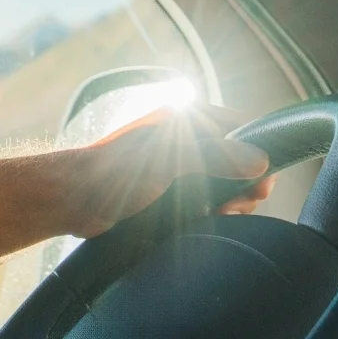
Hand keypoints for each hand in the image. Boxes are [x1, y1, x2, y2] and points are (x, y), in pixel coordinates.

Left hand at [76, 102, 273, 234]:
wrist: (72, 200)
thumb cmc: (113, 172)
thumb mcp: (167, 161)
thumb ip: (214, 158)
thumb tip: (260, 162)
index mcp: (185, 118)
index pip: (239, 126)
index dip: (258, 151)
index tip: (264, 181)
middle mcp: (185, 137)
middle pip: (236, 158)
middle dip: (244, 182)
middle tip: (240, 205)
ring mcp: (178, 165)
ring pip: (223, 181)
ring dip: (230, 199)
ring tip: (223, 214)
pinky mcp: (170, 190)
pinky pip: (205, 197)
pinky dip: (213, 209)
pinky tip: (211, 220)